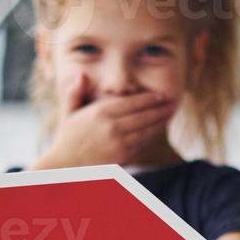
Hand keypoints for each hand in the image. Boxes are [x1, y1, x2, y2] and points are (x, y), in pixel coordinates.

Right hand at [30, 72, 177, 169]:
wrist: (65, 165)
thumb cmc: (67, 138)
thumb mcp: (68, 112)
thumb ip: (74, 92)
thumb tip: (80, 74)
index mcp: (100, 113)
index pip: (131, 103)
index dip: (149, 99)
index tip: (160, 95)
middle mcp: (111, 127)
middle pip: (143, 115)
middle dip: (160, 109)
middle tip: (173, 103)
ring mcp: (118, 143)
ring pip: (146, 130)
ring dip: (160, 122)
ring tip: (170, 115)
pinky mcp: (122, 157)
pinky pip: (141, 144)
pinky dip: (152, 137)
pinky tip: (158, 131)